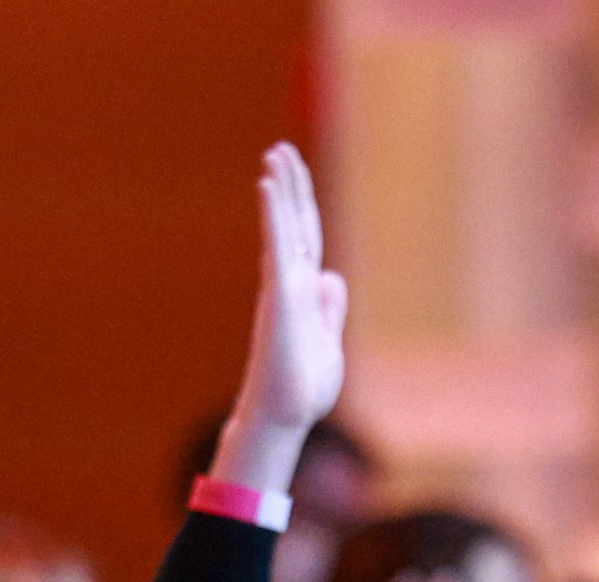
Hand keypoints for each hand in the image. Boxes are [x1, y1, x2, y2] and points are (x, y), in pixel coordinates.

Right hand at [208, 143, 348, 496]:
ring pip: (283, 228)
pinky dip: (273, 217)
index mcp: (305, 292)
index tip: (293, 174)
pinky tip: (267, 188)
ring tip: (274, 155)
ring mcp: (283, 287)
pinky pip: (276, 249)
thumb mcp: (328, 341)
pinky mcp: (280, 296)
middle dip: (290, 186)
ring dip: (280, 190)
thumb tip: (331, 275)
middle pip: (293, 224)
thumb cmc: (303, 387)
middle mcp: (291, 283)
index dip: (302, 205)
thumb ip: (329, 308)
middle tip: (280, 149)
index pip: (305, 238)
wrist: (287, 415)